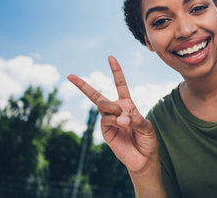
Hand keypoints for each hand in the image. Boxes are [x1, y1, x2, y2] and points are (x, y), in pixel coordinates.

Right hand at [67, 56, 158, 173]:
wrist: (144, 158)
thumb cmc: (147, 139)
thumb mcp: (146, 126)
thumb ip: (135, 119)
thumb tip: (119, 118)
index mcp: (127, 104)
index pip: (120, 84)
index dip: (116, 71)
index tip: (110, 57)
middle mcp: (116, 110)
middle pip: (96, 95)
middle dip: (82, 85)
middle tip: (69, 75)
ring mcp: (109, 121)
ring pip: (102, 105)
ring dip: (112, 108)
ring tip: (123, 118)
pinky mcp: (105, 132)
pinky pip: (105, 119)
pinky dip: (113, 120)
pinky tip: (120, 124)